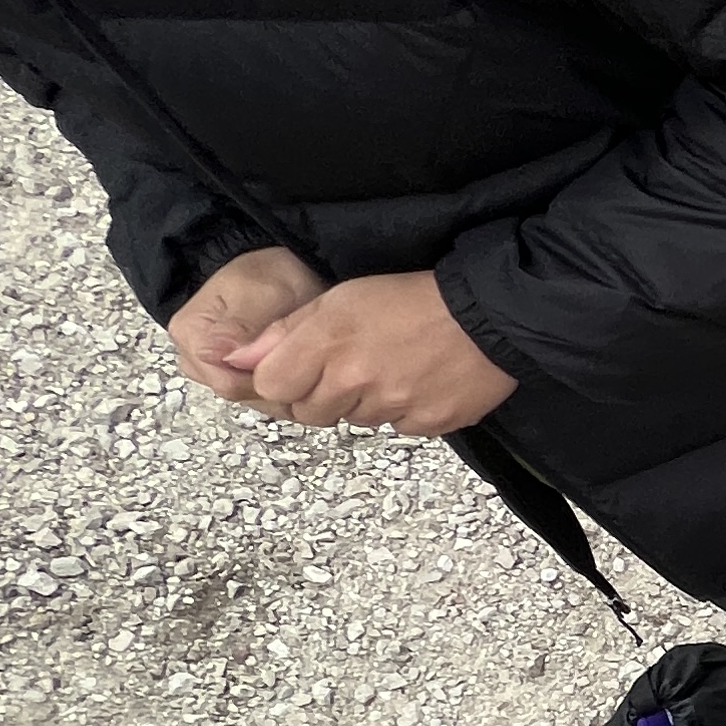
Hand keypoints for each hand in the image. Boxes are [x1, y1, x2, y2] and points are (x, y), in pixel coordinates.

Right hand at [163, 245, 325, 404]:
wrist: (279, 267)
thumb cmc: (270, 273)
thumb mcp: (262, 291)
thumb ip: (241, 325)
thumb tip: (223, 356)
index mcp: (191, 335)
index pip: (228, 385)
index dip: (268, 381)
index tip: (293, 360)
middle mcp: (193, 356)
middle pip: (239, 395)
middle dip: (277, 385)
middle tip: (303, 355)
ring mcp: (210, 368)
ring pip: (251, 398)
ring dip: (282, 386)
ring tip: (301, 354)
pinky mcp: (231, 373)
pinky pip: (259, 395)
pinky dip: (283, 386)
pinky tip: (296, 363)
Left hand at [231, 268, 517, 434]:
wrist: (490, 314)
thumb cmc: (412, 298)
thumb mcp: (340, 298)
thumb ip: (285, 331)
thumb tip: (235, 359)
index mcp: (327, 342)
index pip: (272, 385)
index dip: (283, 377)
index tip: (302, 366)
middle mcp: (354, 380)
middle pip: (309, 413)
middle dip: (320, 394)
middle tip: (351, 366)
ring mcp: (392, 407)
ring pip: (353, 420)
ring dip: (362, 402)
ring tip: (390, 369)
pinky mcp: (426, 424)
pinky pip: (396, 428)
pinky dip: (402, 411)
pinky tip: (418, 383)